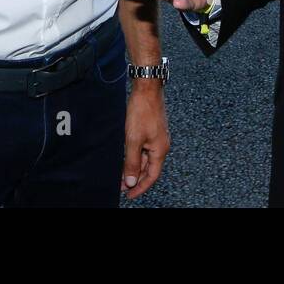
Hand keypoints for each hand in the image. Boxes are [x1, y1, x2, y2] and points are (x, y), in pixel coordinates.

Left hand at [121, 83, 168, 199]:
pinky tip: (126, 157)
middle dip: (136, 179)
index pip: (152, 176)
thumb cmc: (142, 111)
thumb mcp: (133, 140)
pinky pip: (144, 149)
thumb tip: (132, 181)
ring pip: (146, 159)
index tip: (129, 195)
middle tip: (121, 186)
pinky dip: (135, 156)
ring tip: (121, 173)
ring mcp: (157, 137)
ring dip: (135, 167)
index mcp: (160, 150)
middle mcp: (161, 145)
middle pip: (150, 168)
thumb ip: (132, 162)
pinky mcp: (152, 130)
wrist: (147, 89)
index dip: (140, 187)